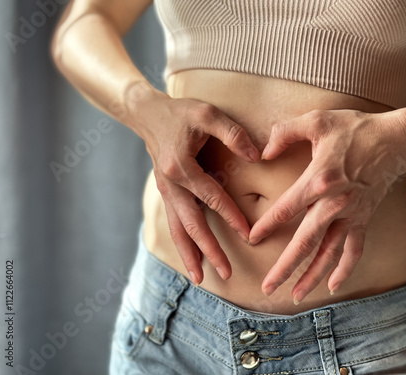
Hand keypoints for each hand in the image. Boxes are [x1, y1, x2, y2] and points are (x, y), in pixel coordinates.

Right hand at [136, 89, 259, 284]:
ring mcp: (166, 192)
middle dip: (209, 250)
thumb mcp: (208, 113)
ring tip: (199, 279)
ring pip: (178, 230)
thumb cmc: (181, 113)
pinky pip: (174, 224)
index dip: (231, 216)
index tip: (249, 234)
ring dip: (189, 255)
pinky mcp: (167, 194)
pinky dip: (182, 243)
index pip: (211, 197)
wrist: (148, 115)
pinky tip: (191, 258)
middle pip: (191, 224)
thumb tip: (257, 155)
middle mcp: (171, 185)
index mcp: (181, 167)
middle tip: (226, 272)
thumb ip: (233, 133)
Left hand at [248, 108, 405, 303]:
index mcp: (318, 181)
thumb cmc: (354, 129)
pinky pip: (355, 250)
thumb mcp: (316, 120)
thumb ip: (284, 132)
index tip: (251, 239)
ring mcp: (351, 215)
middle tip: (268, 289)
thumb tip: (262, 152)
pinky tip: (333, 285)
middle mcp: (334, 204)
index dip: (266, 226)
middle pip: (305, 243)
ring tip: (296, 297)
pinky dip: (345, 269)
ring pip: (329, 253)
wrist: (396, 140)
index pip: (285, 210)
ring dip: (312, 277)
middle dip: (285, 268)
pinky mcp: (364, 219)